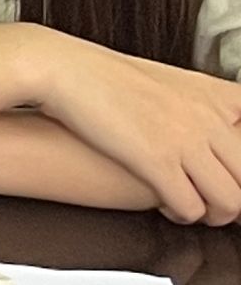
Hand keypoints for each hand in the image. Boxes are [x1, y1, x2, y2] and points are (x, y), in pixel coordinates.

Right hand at [31, 32, 240, 224]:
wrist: (62, 69)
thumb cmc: (104, 75)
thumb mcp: (166, 78)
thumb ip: (199, 102)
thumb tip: (216, 125)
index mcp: (212, 97)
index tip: (231, 177)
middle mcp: (206, 119)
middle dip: (235, 198)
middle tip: (217, 201)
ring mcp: (184, 141)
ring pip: (230, 200)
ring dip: (214, 213)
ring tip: (195, 208)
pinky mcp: (155, 161)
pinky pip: (191, 207)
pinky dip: (183, 215)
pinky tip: (168, 206)